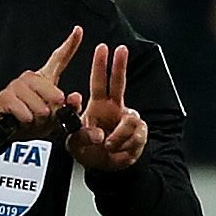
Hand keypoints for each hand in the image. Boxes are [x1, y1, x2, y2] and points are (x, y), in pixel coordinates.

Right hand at [0, 25, 83, 140]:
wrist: (8, 134)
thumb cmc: (33, 122)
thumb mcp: (56, 119)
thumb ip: (69, 109)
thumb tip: (75, 96)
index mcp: (44, 80)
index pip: (59, 59)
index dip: (70, 45)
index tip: (79, 30)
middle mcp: (30, 78)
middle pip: (48, 86)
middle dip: (51, 104)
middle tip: (46, 114)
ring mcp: (15, 86)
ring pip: (35, 101)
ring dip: (37, 115)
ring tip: (32, 119)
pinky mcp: (4, 97)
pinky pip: (21, 108)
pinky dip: (25, 118)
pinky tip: (22, 120)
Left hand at [68, 42, 147, 171]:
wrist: (106, 167)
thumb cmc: (90, 150)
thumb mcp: (76, 145)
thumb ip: (82, 137)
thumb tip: (99, 135)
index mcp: (98, 105)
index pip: (99, 81)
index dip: (100, 65)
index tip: (101, 48)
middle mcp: (115, 108)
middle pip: (119, 82)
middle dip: (120, 65)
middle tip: (121, 48)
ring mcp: (128, 119)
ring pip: (130, 119)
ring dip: (118, 135)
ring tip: (109, 145)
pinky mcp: (139, 133)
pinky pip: (136, 136)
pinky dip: (125, 146)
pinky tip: (118, 150)